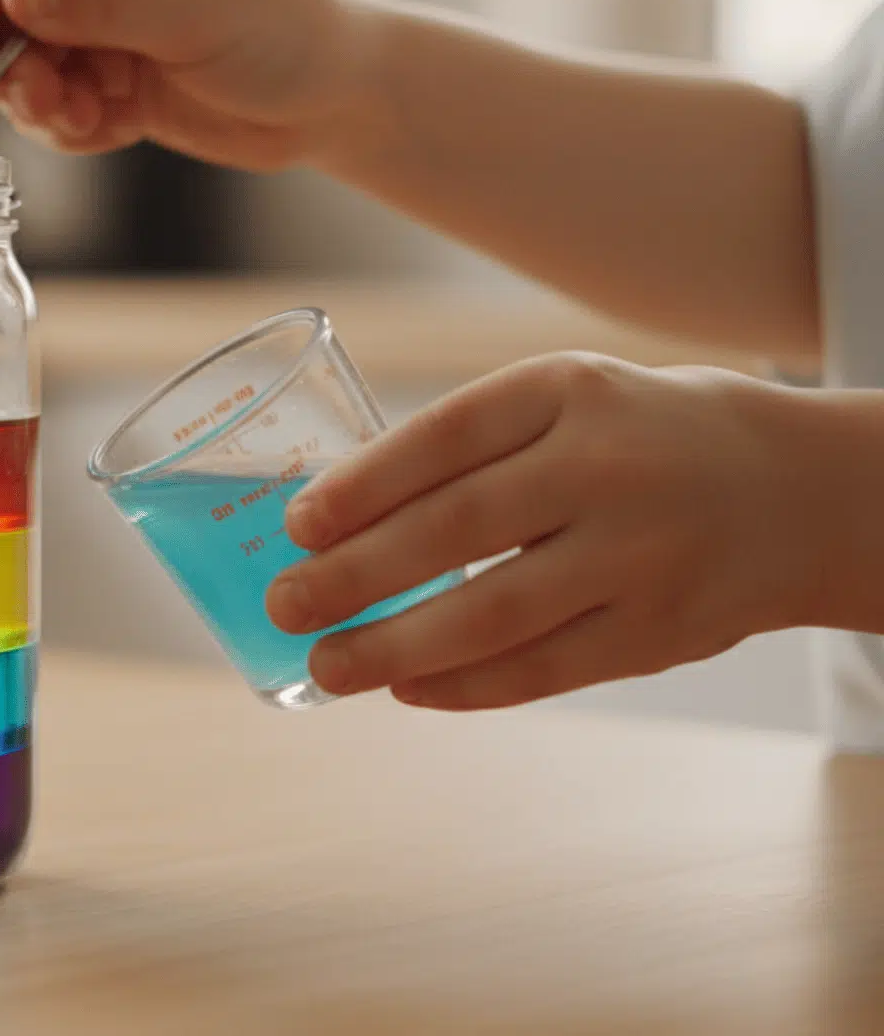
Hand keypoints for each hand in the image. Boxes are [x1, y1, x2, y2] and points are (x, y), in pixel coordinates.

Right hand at [0, 0, 384, 169]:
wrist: (339, 98)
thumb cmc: (290, 31)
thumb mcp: (194, 13)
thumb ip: (102, 4)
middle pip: (7, 14)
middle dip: (13, 66)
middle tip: (45, 105)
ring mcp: (103, 30)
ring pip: (26, 69)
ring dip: (43, 105)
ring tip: (89, 122)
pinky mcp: (112, 83)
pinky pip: (58, 112)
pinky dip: (72, 131)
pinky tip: (112, 131)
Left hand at [262, 353, 819, 710]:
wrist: (796, 490)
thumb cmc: (633, 438)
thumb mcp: (563, 401)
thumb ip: (466, 449)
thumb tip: (329, 525)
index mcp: (567, 391)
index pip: (446, 437)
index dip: (361, 485)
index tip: (295, 526)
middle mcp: (606, 467)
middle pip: (457, 528)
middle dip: (355, 576)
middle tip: (285, 604)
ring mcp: (640, 554)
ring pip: (495, 613)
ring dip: (395, 647)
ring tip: (326, 665)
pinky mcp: (661, 631)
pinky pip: (545, 669)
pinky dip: (466, 686)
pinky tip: (407, 690)